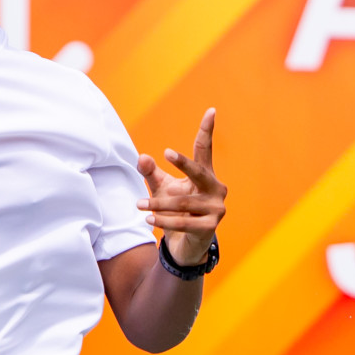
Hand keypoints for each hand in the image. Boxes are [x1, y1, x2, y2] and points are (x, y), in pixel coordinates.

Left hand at [137, 108, 226, 265]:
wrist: (186, 243)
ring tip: (138, 204)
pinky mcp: (210, 227)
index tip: (211, 110)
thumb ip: (151, 172)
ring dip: (158, 203)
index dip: (207, 130)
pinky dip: (164, 220)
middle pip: (198, 172)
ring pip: (183, 203)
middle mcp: (216, 188)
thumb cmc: (175, 209)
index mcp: (205, 175)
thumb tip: (142, 157)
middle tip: (166, 153)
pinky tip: (148, 219)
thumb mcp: (161, 188)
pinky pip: (183, 222)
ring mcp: (216, 208)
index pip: (205, 150)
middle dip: (183, 163)